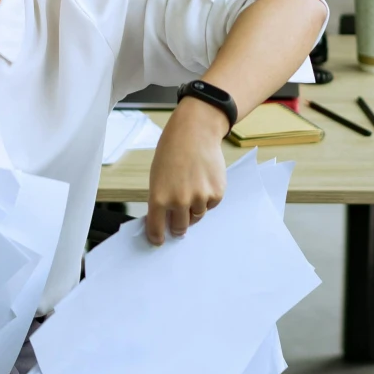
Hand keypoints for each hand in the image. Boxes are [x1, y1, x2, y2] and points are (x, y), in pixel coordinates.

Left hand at [145, 99, 228, 242]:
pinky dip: (207, 198)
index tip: (158, 241)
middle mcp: (179, 201)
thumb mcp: (157, 176)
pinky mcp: (217, 194)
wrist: (195, 132)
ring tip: (191, 186)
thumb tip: (165, 220)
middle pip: (179, 228)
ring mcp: (199, 198)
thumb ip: (160, 199)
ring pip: (197, 216)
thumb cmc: (172, 151)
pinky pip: (210, 206)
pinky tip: (203, 180)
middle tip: (178, 219)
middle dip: (178, 225)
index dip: (157, 237)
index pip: (156, 229)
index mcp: (159, 197)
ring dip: (193, 208)